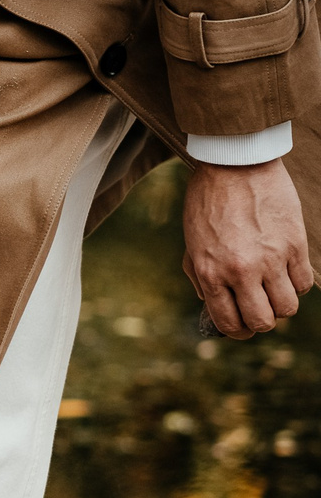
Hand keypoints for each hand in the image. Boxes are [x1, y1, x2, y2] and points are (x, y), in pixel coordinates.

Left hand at [182, 157, 313, 338]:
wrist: (235, 166)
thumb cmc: (208, 203)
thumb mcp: (192, 243)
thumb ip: (202, 277)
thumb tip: (214, 306)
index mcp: (211, 272)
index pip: (228, 321)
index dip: (236, 332)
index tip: (241, 329)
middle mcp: (241, 270)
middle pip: (263, 321)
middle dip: (260, 323)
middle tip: (259, 311)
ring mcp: (271, 259)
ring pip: (288, 307)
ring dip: (281, 305)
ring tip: (272, 291)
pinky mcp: (295, 245)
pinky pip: (304, 283)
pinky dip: (297, 284)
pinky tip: (286, 273)